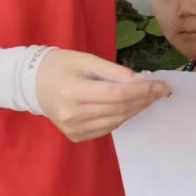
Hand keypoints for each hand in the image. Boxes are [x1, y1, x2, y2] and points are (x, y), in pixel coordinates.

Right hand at [36, 49, 170, 142]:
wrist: (33, 84)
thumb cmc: (61, 66)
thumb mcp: (87, 59)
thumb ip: (115, 71)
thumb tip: (142, 80)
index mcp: (73, 91)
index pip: (116, 94)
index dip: (143, 91)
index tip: (162, 86)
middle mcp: (73, 114)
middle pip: (119, 109)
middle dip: (144, 100)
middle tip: (161, 90)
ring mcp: (74, 129)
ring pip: (116, 121)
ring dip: (136, 109)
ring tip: (149, 97)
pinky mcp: (76, 136)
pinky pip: (107, 128)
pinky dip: (122, 116)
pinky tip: (128, 106)